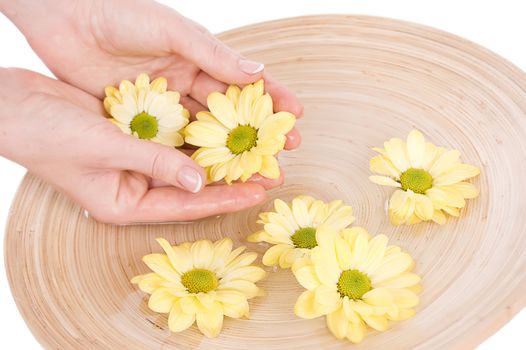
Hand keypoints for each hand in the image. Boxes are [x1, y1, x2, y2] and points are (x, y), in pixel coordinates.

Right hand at [0, 68, 274, 223]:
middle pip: (191, 184)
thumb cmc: (46, 133)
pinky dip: (195, 131)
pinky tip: (220, 123)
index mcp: (125, 202)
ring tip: (253, 147)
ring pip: (185, 160)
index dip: (224, 198)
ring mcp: (134, 161)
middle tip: (268, 169)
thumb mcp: (103, 148)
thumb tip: (198, 180)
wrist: (11, 104)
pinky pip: (172, 137)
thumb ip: (152, 162)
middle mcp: (134, 185)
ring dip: (216, 152)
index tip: (259, 191)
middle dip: (228, 176)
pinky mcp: (132, 137)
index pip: (186, 204)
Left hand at [1, 0, 302, 147]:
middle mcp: (186, 82)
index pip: (243, 82)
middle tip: (285, 153)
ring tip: (255, 171)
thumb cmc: (118, 14)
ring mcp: (164, 104)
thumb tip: (257, 73)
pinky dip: (188, 156)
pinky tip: (208, 173)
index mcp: (199, 57)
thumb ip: (211, 53)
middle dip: (257, 133)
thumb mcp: (169, 29)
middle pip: (229, 114)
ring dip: (228, 152)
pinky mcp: (140, 120)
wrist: (62, 18)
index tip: (297, 115)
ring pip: (203, 133)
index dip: (272, 97)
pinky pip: (169, 142)